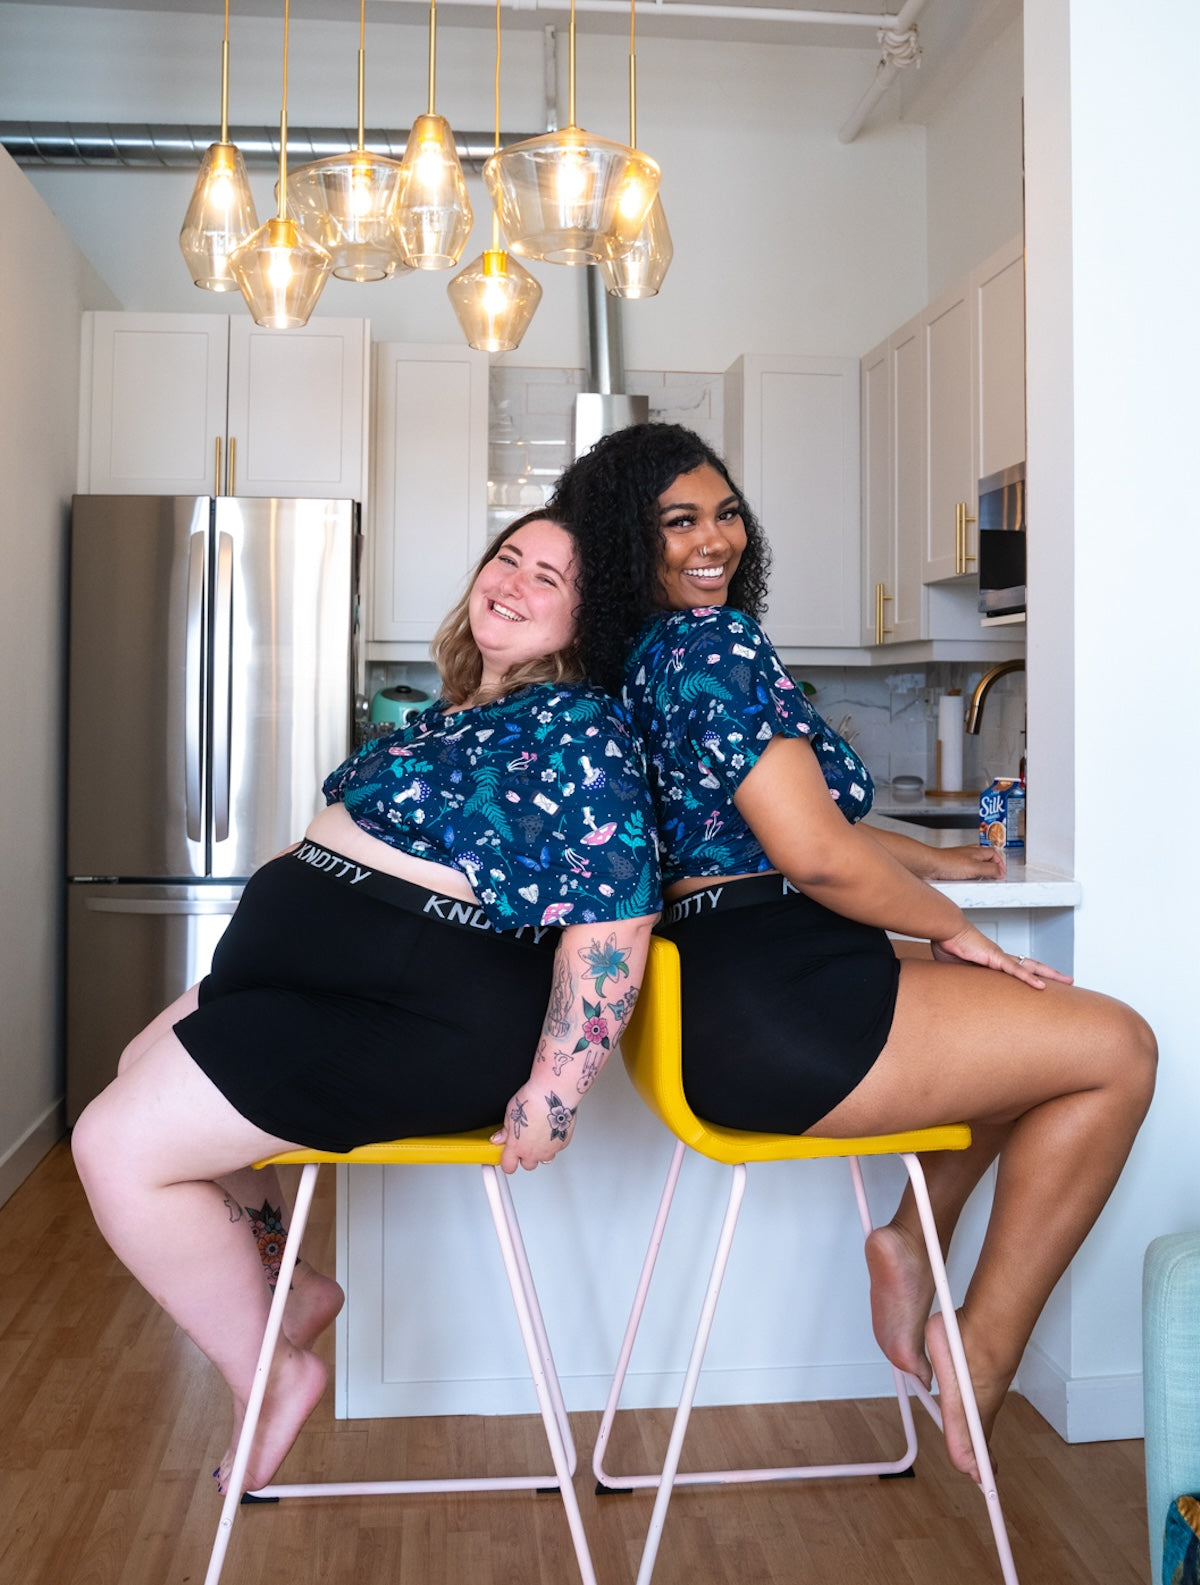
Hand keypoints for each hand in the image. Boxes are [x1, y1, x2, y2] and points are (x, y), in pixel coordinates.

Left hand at [491, 1080, 578, 1173]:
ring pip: (544, 1159)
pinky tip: (550, 1130)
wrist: (553, 1094)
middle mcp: (533, 1152)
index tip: (508, 1157)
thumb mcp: (511, 1114)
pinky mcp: (563, 1143)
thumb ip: (505, 1131)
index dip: (507, 1163)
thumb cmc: (532, 1101)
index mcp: (517, 1146)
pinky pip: (556, 1149)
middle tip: (524, 1142)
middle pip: (527, 1165)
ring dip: (540, 1152)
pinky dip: (553, 1142)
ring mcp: (549, 1149)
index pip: (508, 1166)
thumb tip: (499, 1138)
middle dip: (525, 1157)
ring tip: (539, 1135)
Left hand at [923, 842, 1006, 882]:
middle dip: (990, 869)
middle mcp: (968, 854)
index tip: (1002, 873)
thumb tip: (1000, 872)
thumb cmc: (946, 862)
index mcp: (976, 851)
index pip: (994, 853)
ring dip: (979, 875)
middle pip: (985, 860)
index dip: (1000, 863)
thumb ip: (990, 870)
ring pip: (974, 867)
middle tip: (993, 878)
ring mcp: (959, 862)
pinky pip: (963, 874)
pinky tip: (966, 884)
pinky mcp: (951, 869)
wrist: (927, 866)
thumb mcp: (975, 868)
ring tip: (980, 882)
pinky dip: (967, 879)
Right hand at [930, 923, 1073, 988]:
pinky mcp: (995, 958)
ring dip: (1050, 974)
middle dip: (1052, 973)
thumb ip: (966, 978)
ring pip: (1031, 967)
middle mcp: (1001, 957)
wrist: (946, 930)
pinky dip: (1029, 979)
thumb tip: (965, 990)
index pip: (1019, 968)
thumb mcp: (959, 968)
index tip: (1043, 983)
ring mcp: (1000, 957)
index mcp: (994, 960)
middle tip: (1069, 980)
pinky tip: (1041, 986)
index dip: (1032, 975)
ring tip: (1068, 981)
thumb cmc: (949, 945)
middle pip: (1032, 965)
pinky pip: (1016, 971)